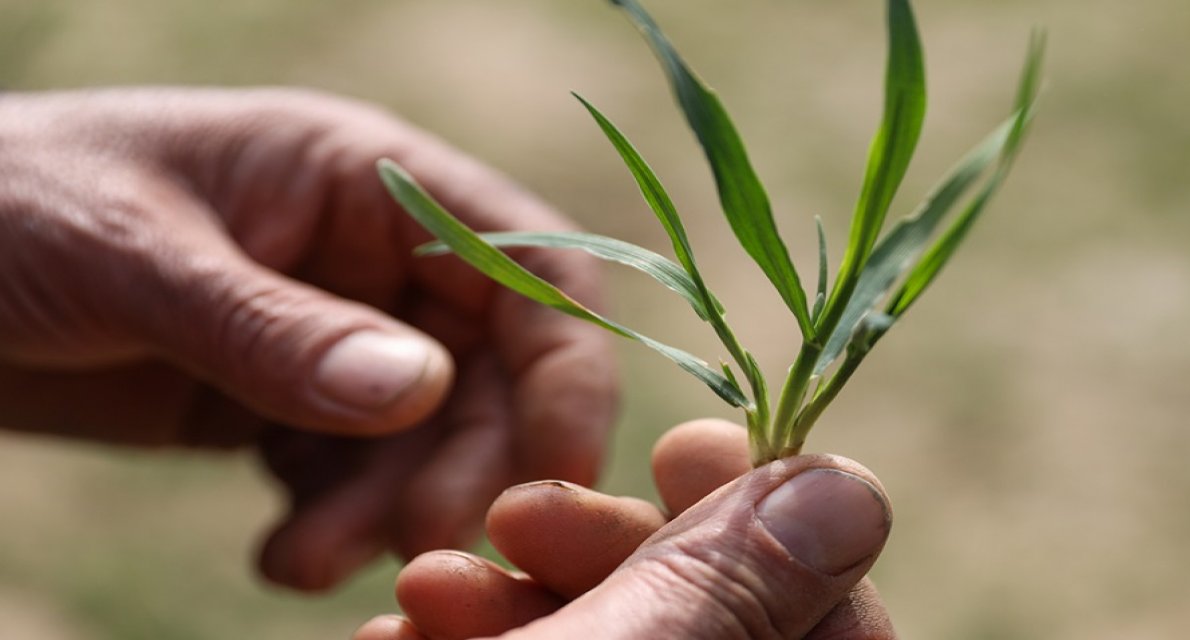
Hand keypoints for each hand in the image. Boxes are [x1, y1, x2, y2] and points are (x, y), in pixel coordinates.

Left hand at [0, 88, 616, 589]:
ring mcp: (329, 334)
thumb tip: (414, 391)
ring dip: (387, 512)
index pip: (522, 259)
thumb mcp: (135, 255)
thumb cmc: (5, 204)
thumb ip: (275, 329)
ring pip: (421, 439)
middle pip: (487, 370)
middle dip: (463, 462)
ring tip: (303, 567)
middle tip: (415, 545)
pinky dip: (331, 527)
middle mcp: (371, 258)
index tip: (558, 466)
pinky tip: (280, 559)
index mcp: (364, 177)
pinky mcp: (281, 403)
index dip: (564, 361)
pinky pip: (347, 476)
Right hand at [357, 419, 895, 638]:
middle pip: (703, 607)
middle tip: (516, 517)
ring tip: (425, 584)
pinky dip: (473, 636)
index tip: (690, 446)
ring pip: (608, 627)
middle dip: (605, 545)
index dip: (769, 521)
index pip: (836, 614)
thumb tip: (851, 490)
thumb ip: (744, 580)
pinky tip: (397, 632)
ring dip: (510, 586)